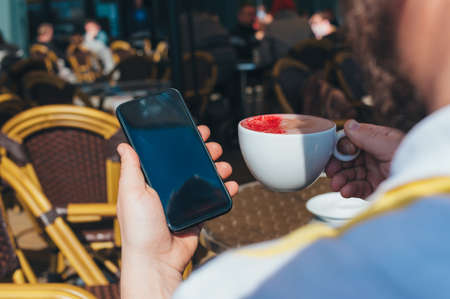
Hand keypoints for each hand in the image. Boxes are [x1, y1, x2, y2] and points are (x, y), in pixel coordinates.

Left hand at [117, 125, 238, 298]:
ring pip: (205, 177)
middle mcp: (168, 188)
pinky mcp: (198, 212)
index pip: (169, 154)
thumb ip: (130, 168)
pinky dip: (225, 190)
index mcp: (151, 180)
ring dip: (217, 168)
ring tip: (223, 166)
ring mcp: (185, 200)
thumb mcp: (131, 193)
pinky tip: (230, 185)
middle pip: (191, 163)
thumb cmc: (139, 229)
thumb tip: (124, 145)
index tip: (193, 130)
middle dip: (204, 152)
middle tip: (212, 146)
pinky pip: (214, 197)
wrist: (157, 259)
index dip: (181, 140)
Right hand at [325, 120, 404, 197]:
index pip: (351, 141)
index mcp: (376, 141)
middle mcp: (372, 156)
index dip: (342, 147)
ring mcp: (372, 173)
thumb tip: (349, 124)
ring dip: (340, 179)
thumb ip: (366, 135)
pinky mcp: (372, 188)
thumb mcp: (387, 143)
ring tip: (337, 184)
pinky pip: (355, 188)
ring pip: (348, 175)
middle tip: (330, 171)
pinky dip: (348, 190)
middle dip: (337, 166)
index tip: (341, 152)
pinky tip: (345, 191)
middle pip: (346, 159)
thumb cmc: (411, 158)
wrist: (421, 182)